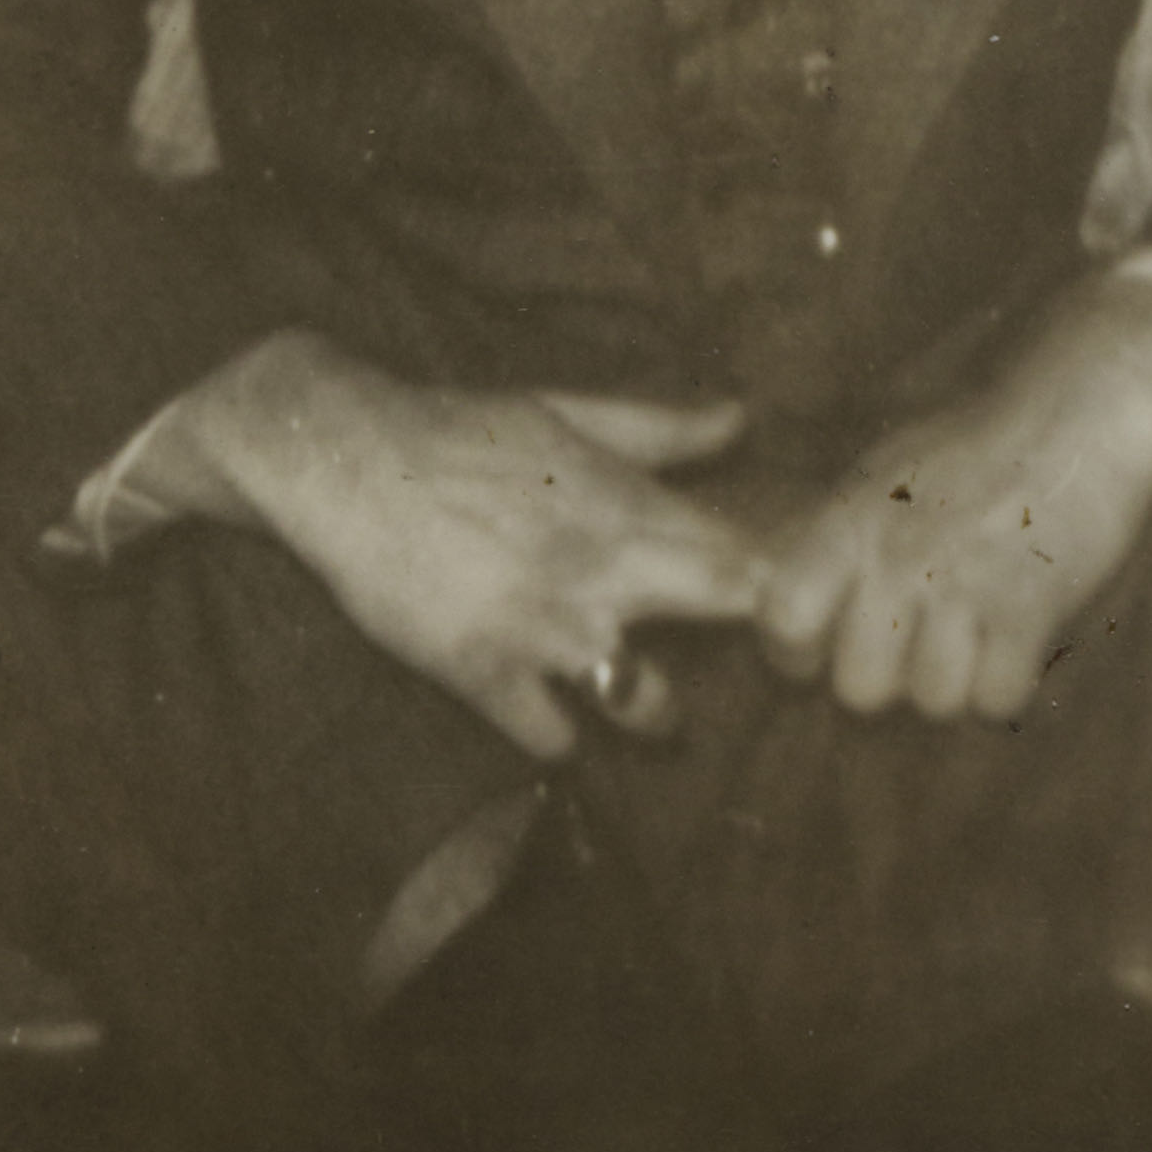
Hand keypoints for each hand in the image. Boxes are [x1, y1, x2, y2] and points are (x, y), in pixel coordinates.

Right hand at [151, 338, 778, 760]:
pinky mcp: (481, 672)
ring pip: (642, 699)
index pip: (738, 545)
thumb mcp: (569, 413)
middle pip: (722, 605)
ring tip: (648, 702)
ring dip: (657, 712)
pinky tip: (559, 720)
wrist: (352, 460)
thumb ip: (661, 428)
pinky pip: (548, 735)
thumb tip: (744, 417)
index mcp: (626, 499)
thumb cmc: (464, 430)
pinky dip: (561, 738)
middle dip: (757, 638)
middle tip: (763, 666)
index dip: (782, 576)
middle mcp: (599, 563)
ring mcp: (542, 625)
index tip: (799, 599)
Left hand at [727, 274, 1151, 727]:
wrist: (1085, 395)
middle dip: (892, 673)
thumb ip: (839, 530)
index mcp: (855, 514)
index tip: (828, 644)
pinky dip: (1010, 679)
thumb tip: (787, 594)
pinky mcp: (1030, 606)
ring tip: (979, 627)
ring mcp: (965, 584)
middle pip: (860, 686)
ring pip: (933, 700)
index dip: (799, 650)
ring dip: (957, 676)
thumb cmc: (984, 431)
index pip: (784, 620)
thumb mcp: (890, 462)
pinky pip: (997, 698)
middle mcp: (899, 554)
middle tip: (923, 636)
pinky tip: (1019, 634)